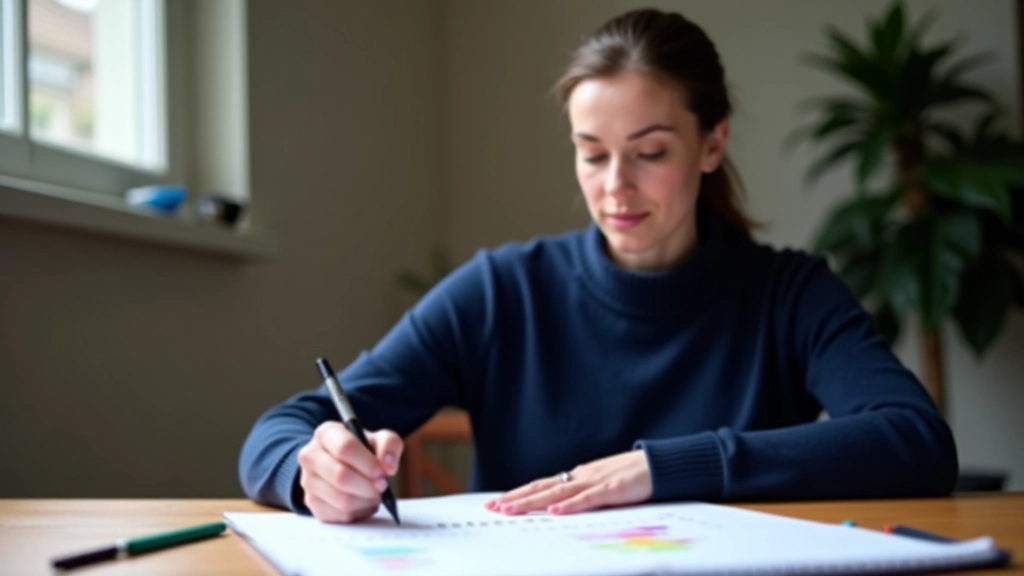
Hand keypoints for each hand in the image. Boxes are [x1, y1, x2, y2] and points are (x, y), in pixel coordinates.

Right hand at [296, 422, 402, 522]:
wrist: (343, 464)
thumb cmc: (363, 451)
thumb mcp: (380, 440)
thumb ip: (390, 445)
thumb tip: (388, 466)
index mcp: (326, 433)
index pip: (345, 447)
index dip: (368, 463)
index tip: (383, 472)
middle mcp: (310, 455)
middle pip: (340, 476)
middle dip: (368, 485)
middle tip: (381, 486)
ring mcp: (307, 481)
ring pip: (341, 500)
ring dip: (365, 500)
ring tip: (373, 493)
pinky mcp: (312, 504)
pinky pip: (339, 516)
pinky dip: (358, 513)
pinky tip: (363, 502)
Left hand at [484, 450, 651, 514]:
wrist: (662, 463)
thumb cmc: (634, 476)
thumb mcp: (603, 486)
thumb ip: (583, 494)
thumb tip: (561, 506)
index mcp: (578, 476)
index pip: (542, 485)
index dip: (519, 494)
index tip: (498, 502)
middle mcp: (582, 476)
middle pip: (542, 487)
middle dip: (516, 498)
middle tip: (492, 508)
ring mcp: (596, 481)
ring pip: (558, 492)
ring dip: (532, 501)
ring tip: (510, 509)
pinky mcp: (613, 488)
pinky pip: (588, 499)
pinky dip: (569, 505)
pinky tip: (554, 511)